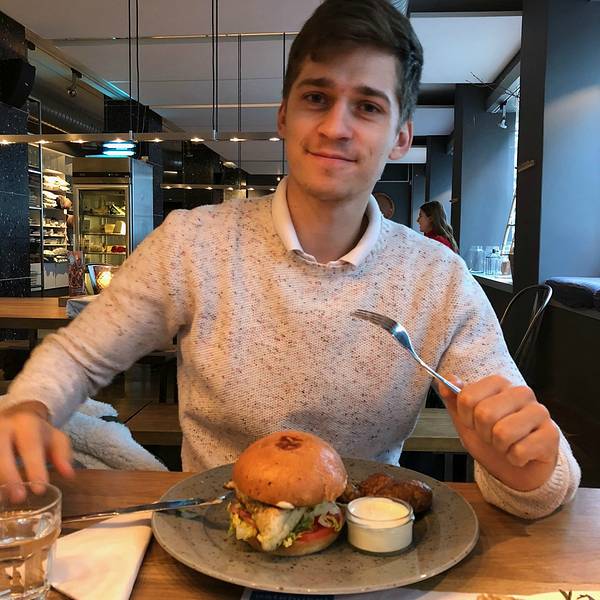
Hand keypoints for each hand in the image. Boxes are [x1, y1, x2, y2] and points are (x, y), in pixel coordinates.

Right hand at [0, 402, 73, 500]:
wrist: (15, 417)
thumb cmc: (37, 434)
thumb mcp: (55, 438)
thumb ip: (62, 455)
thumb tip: (68, 474)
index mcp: (26, 424)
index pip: (30, 445)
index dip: (35, 467)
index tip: (40, 489)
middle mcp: (3, 428)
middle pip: (2, 451)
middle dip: (10, 475)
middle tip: (19, 498)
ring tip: (4, 500)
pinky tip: (0, 495)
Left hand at [438, 375, 558, 490]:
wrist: (516, 469)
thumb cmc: (491, 440)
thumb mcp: (466, 421)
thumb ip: (454, 400)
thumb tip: (447, 380)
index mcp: (499, 384)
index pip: (468, 396)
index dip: (465, 417)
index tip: (473, 423)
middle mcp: (522, 393)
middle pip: (484, 413)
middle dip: (482, 433)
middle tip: (491, 437)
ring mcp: (539, 412)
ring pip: (503, 433)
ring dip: (499, 447)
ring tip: (506, 445)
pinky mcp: (552, 434)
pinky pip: (520, 451)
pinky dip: (514, 459)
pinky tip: (521, 455)